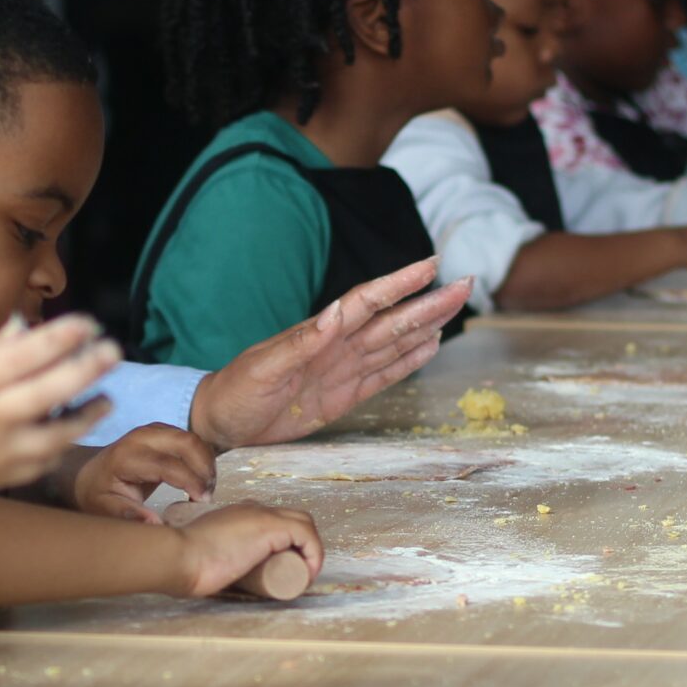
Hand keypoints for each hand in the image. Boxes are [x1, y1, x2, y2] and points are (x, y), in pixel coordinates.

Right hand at [0, 314, 119, 498]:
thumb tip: (25, 330)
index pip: (30, 351)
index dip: (65, 335)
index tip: (87, 323)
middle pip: (54, 389)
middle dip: (90, 367)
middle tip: (113, 351)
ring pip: (59, 434)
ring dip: (89, 415)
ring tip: (107, 399)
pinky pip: (42, 462)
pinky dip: (61, 445)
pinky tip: (71, 430)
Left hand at [68, 426, 217, 521]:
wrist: (90, 473)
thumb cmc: (98, 494)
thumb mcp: (105, 509)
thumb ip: (129, 515)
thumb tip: (155, 523)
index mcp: (126, 457)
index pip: (168, 465)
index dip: (191, 482)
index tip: (201, 501)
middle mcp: (141, 437)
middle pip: (187, 442)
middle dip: (205, 469)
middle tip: (207, 496)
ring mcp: (153, 430)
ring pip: (193, 438)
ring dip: (206, 464)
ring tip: (205, 490)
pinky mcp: (163, 431)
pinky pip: (191, 440)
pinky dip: (202, 458)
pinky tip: (200, 480)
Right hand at [171, 503, 323, 597]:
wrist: (178, 557)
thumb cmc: (182, 563)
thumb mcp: (199, 555)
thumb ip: (199, 558)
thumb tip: (199, 574)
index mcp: (236, 513)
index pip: (271, 520)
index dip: (284, 543)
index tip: (281, 569)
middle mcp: (252, 508)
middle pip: (292, 518)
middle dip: (301, 544)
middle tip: (295, 572)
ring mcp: (262, 514)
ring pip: (303, 523)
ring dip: (309, 549)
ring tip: (302, 575)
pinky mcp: (271, 526)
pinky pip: (307, 535)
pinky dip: (314, 554)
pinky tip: (307, 573)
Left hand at [187, 259, 473, 450]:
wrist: (219, 421)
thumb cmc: (235, 392)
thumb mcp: (264, 368)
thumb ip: (301, 343)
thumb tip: (335, 314)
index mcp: (320, 333)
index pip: (367, 302)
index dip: (400, 283)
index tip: (431, 264)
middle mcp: (337, 347)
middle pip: (391, 320)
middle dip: (428, 302)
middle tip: (466, 284)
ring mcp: (342, 371)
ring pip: (393, 344)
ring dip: (425, 326)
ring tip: (455, 308)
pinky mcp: (342, 397)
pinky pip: (381, 376)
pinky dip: (407, 362)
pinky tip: (429, 346)